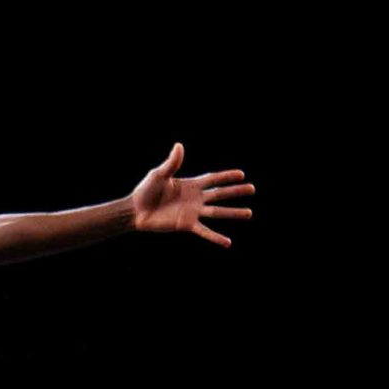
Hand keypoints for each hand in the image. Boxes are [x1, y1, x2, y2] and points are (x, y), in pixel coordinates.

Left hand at [129, 144, 254, 244]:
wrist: (136, 210)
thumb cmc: (145, 191)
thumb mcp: (159, 174)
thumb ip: (172, 163)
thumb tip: (179, 146)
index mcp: (190, 184)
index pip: (213, 179)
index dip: (226, 176)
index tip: (242, 174)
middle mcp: (195, 198)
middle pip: (220, 194)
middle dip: (236, 191)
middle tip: (252, 189)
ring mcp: (192, 212)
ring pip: (217, 212)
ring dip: (233, 213)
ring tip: (249, 213)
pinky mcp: (187, 225)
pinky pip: (205, 231)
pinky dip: (216, 237)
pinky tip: (228, 242)